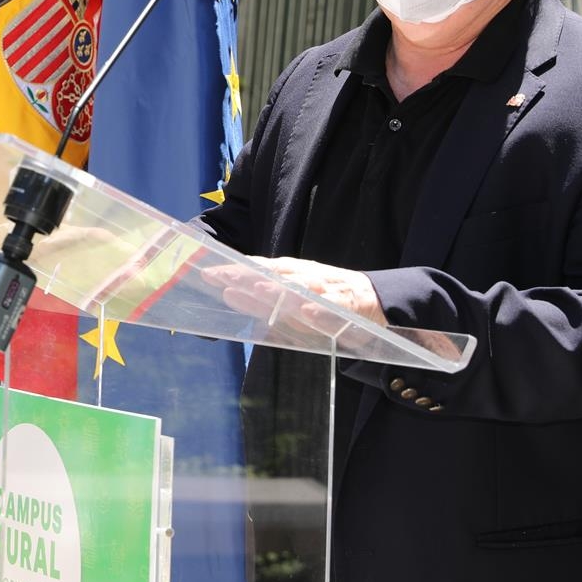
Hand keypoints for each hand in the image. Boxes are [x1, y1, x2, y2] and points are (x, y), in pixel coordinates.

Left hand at [201, 255, 386, 328]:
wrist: (372, 299)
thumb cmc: (322, 298)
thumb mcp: (288, 298)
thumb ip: (258, 298)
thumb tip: (226, 292)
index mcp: (290, 273)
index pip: (259, 269)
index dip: (235, 270)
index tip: (209, 272)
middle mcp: (305, 277)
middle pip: (275, 275)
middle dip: (251, 275)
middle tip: (225, 277)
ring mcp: (326, 289)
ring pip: (302, 287)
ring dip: (281, 288)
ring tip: (260, 289)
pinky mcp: (347, 305)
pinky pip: (333, 308)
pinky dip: (320, 309)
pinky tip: (307, 312)